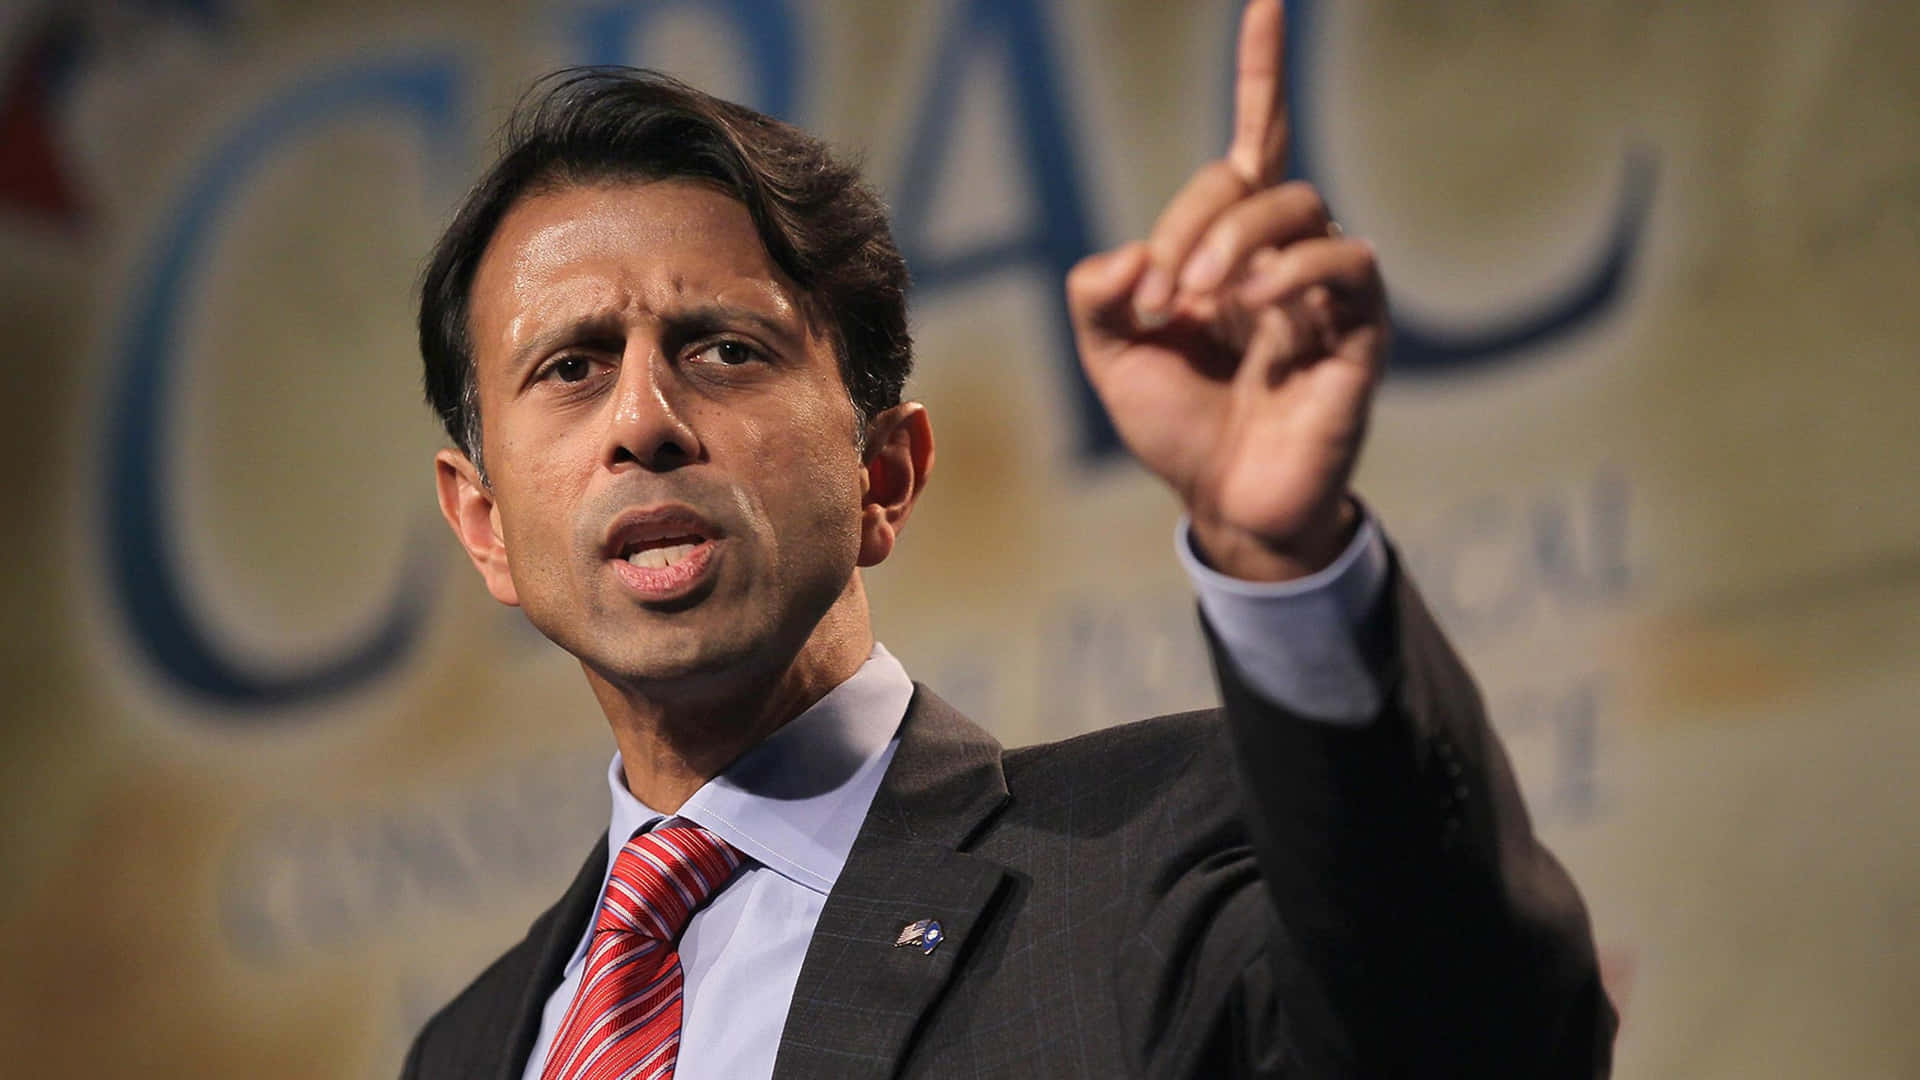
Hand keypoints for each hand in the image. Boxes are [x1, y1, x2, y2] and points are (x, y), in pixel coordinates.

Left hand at [1067, 0, 1386, 581]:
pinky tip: (1256, 306)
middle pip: (1249, 179)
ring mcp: (1324, 290)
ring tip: (1199, 305)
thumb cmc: (1178, 429)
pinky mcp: (1359, 332)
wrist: (1227, 506)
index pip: (1252, 140)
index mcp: (1227, 248)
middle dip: (1191, 224)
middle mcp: (1281, 255)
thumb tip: (1127, 254)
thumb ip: (1097, 299)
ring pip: (1298, 208)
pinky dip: (1294, 270)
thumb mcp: (1111, 359)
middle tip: (1160, 297)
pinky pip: (1345, 263)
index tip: (1266, 0)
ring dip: (1234, 243)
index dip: (1261, 72)